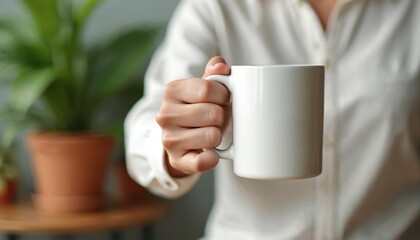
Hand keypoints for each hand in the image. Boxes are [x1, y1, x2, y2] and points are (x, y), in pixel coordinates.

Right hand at [156, 56, 230, 176]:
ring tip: (212, 132)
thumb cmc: (197, 107)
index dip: (223, 95)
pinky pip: (201, 162)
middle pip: (213, 113)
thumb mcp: (203, 86)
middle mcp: (165, 114)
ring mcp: (169, 138)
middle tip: (217, 118)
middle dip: (222, 116)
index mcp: (171, 91)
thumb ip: (215, 72)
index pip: (208, 89)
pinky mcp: (176, 160)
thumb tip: (221, 66)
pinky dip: (212, 159)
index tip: (223, 99)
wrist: (180, 137)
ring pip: (212, 136)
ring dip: (219, 135)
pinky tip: (212, 154)